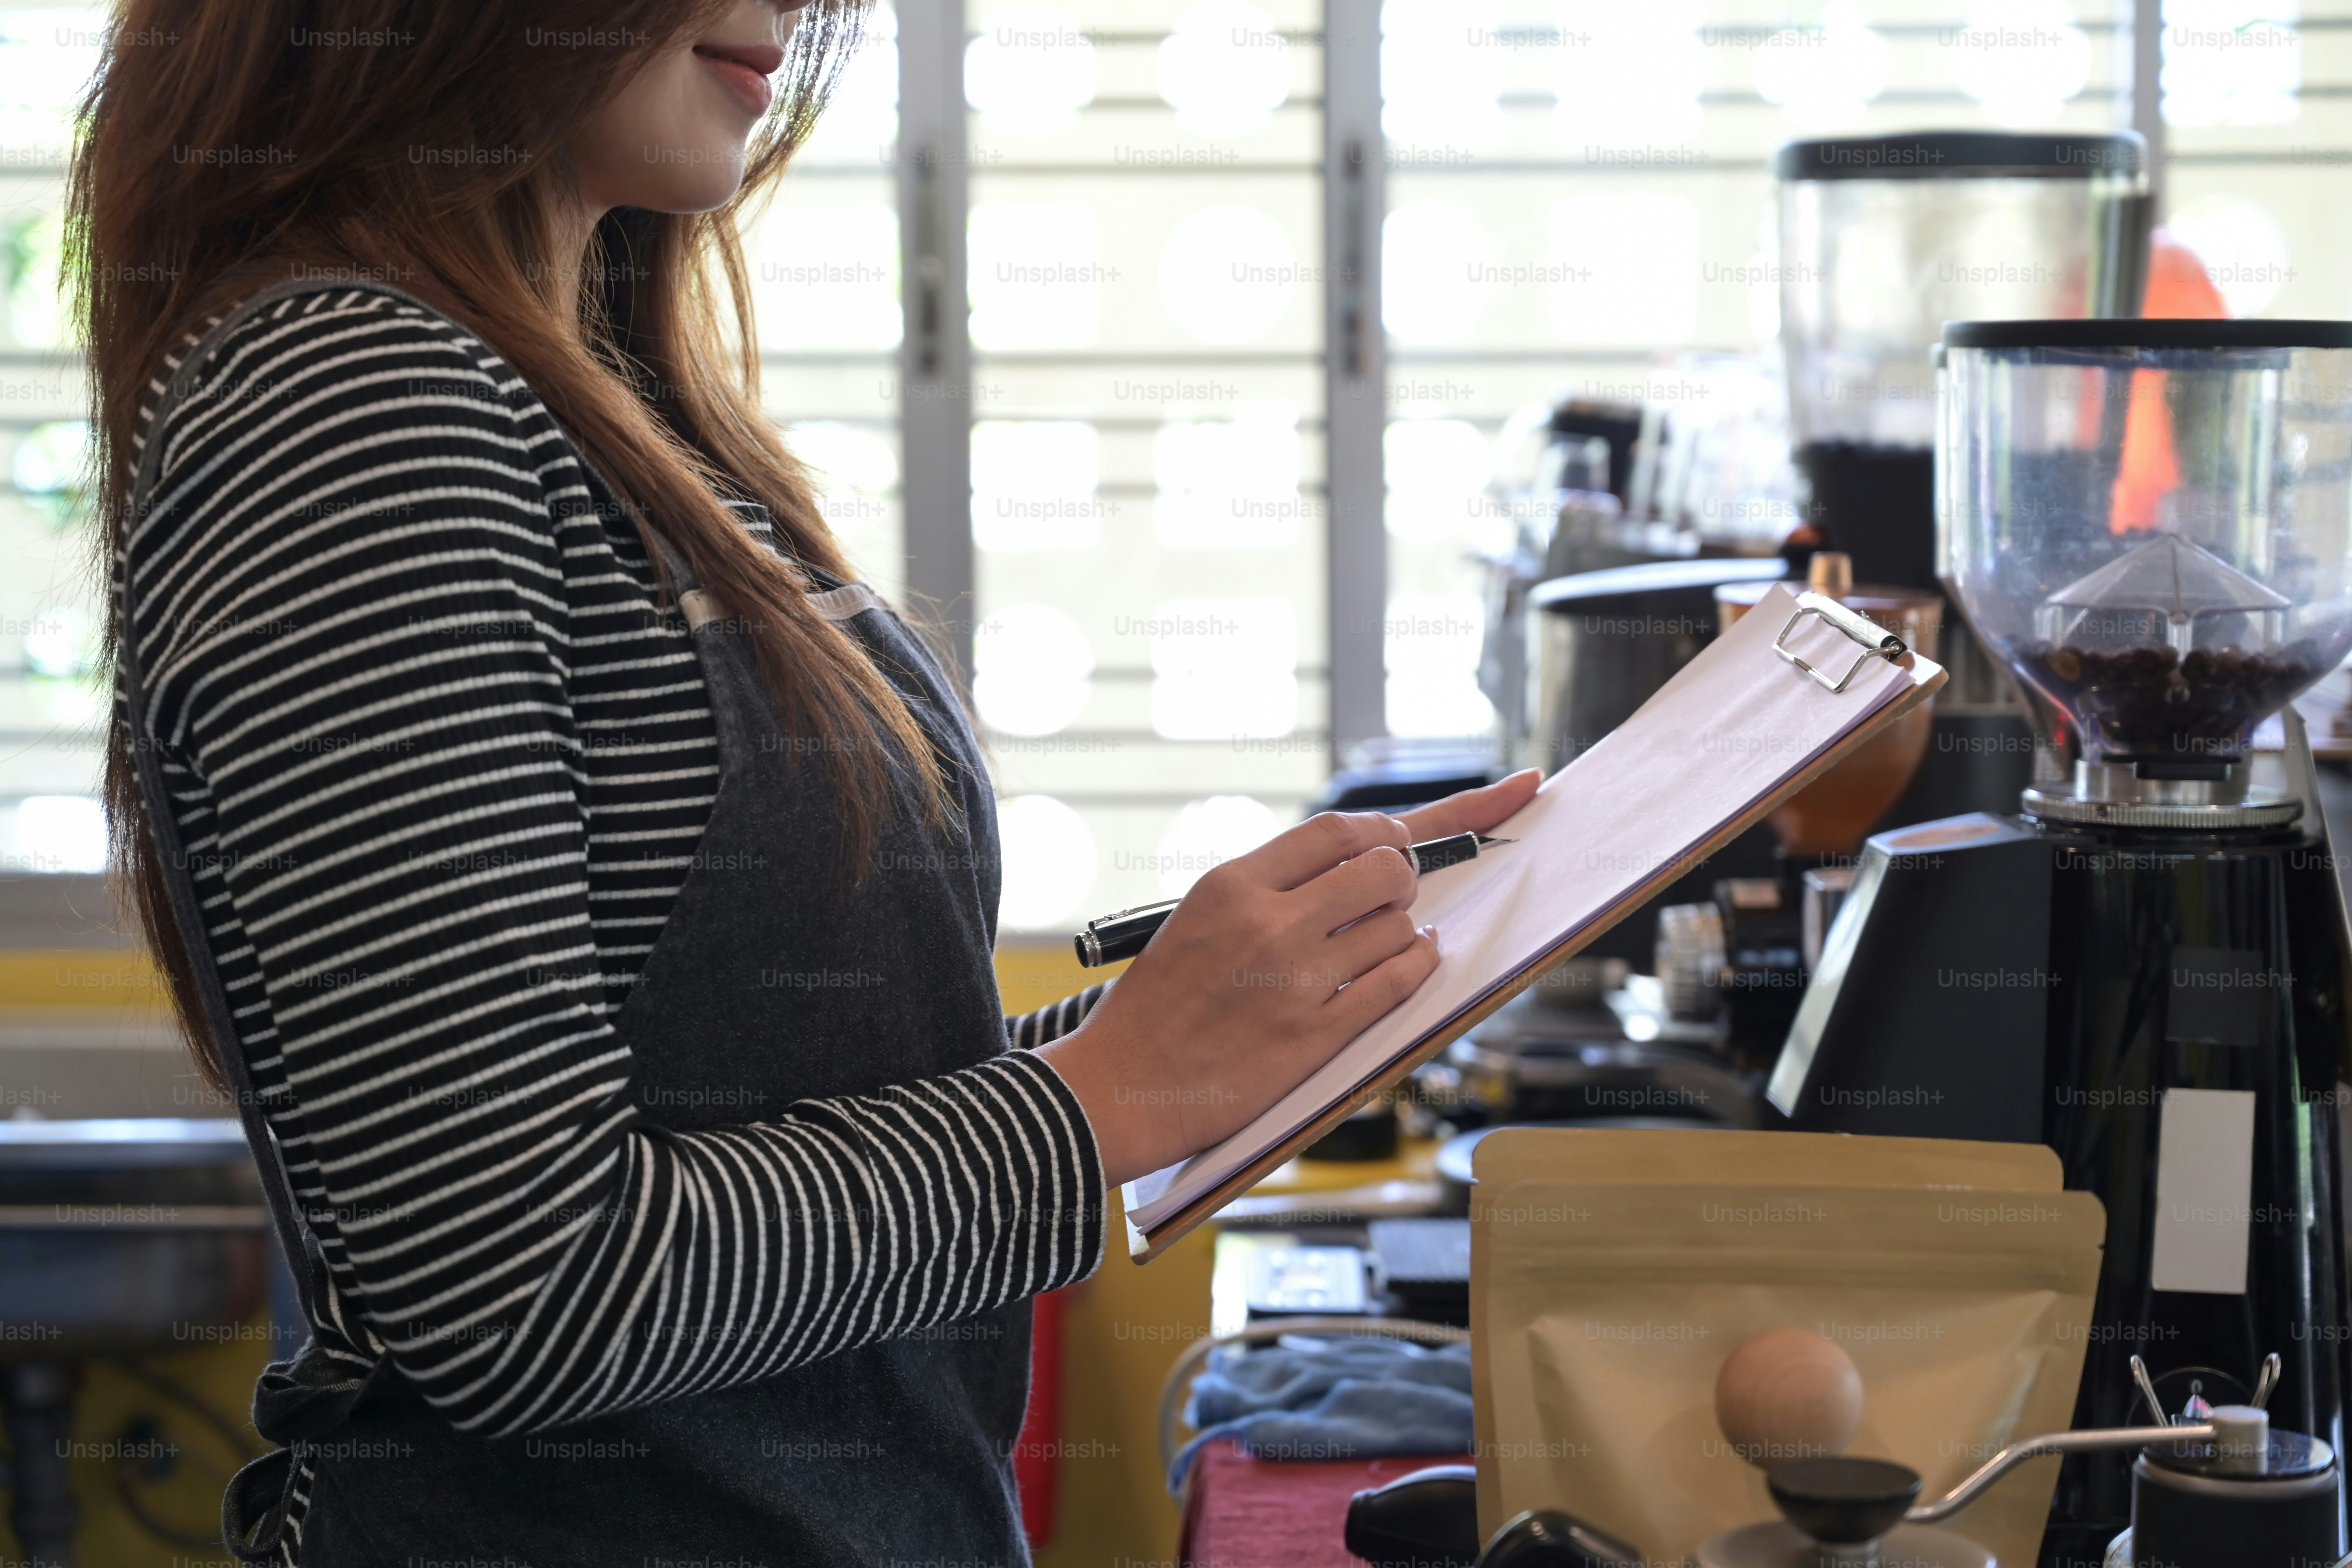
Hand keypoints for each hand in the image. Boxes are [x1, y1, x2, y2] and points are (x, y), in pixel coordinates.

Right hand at [1035, 768, 1541, 1186]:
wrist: (1122, 1086)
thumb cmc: (1156, 1006)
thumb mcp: (1195, 919)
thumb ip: (1263, 889)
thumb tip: (1341, 866)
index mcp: (1232, 886)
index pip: (1334, 831)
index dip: (1380, 830)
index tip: (1397, 839)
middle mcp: (1268, 924)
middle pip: (1381, 870)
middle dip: (1404, 877)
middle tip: (1398, 893)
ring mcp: (1296, 981)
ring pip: (1399, 928)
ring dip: (1410, 929)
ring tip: (1396, 937)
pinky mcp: (1317, 1035)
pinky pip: (1399, 984)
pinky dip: (1420, 965)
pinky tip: (1418, 960)